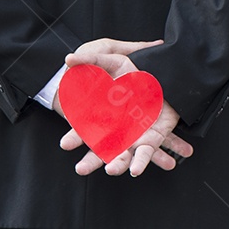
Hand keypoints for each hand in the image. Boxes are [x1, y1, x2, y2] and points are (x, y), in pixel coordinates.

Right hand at [58, 48, 193, 176]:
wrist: (164, 75)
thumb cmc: (134, 70)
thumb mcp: (111, 60)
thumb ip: (91, 60)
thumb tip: (68, 58)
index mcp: (103, 114)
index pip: (85, 129)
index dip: (75, 137)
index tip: (65, 144)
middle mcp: (116, 129)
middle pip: (100, 149)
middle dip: (90, 161)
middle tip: (80, 169)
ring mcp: (133, 136)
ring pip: (121, 156)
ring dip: (116, 165)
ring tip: (111, 170)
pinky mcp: (151, 139)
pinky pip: (145, 154)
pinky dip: (141, 162)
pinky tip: (136, 170)